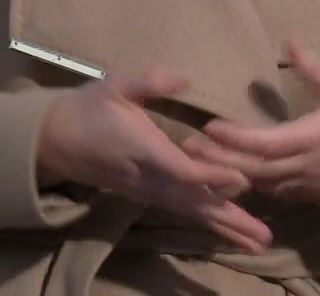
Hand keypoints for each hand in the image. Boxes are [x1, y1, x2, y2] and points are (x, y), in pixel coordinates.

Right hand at [36, 66, 271, 252]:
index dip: (210, 176)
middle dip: (229, 219)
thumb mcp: (115, 85)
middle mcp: (148, 178)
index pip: (180, 170)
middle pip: (193, 202)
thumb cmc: (89, 107)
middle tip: (264, 237)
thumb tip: (183, 77)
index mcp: (142, 149)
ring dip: (225, 228)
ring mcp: (147, 191)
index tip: (242, 179)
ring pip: (191, 212)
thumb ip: (148, 80)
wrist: (55, 139)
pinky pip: (183, 212)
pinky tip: (230, 232)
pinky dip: (208, 223)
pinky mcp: (148, 195)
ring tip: (258, 243)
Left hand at [183, 39, 319, 202]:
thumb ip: (313, 68)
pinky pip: (275, 193)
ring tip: (201, 163)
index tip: (209, 126)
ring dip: (231, 175)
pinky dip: (252, 186)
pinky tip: (231, 177)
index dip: (234, 138)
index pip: (264, 143)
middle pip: (254, 169)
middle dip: (220, 159)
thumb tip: (290, 40)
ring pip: (261, 185)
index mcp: (313, 137)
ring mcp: (308, 184)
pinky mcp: (311, 194)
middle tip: (188, 148)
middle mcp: (306, 165)